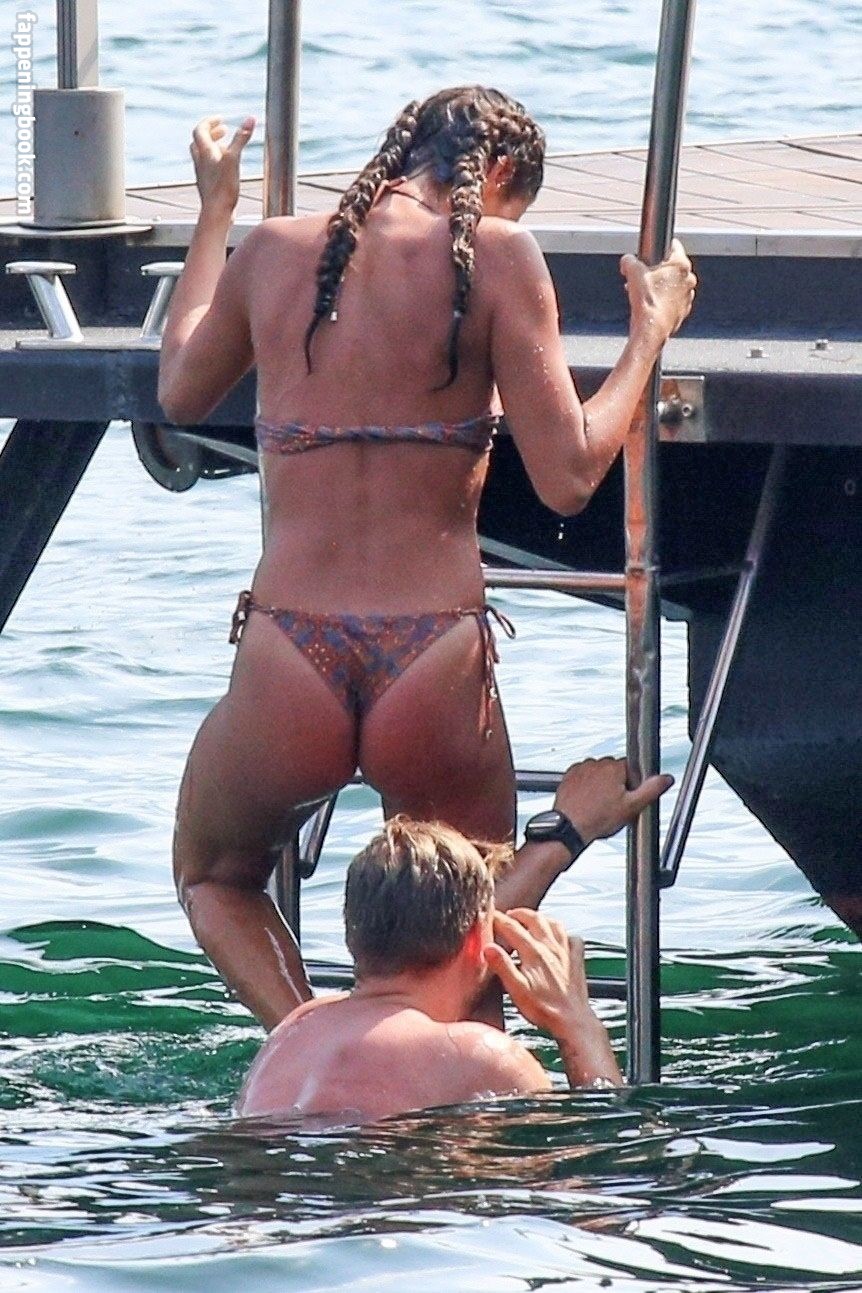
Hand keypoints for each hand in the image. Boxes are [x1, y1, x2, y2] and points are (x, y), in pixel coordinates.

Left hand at [190, 115, 255, 216]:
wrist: (216, 214)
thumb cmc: (223, 188)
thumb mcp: (234, 159)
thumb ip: (241, 139)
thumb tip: (250, 119)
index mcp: (205, 153)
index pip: (200, 130)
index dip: (210, 122)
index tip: (221, 119)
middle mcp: (201, 163)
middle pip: (200, 142)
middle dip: (211, 133)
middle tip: (224, 130)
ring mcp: (203, 175)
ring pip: (203, 156)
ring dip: (213, 148)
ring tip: (225, 147)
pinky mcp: (208, 186)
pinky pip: (208, 169)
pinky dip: (216, 162)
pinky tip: (226, 168)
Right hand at [485, 908, 591, 1037]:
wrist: (572, 1021)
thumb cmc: (544, 1009)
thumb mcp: (517, 990)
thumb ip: (502, 966)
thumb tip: (488, 948)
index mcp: (534, 953)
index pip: (512, 927)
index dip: (498, 919)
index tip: (490, 916)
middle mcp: (550, 948)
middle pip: (534, 919)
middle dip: (519, 914)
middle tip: (509, 915)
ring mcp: (565, 952)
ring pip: (554, 924)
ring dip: (541, 918)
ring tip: (532, 919)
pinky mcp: (576, 960)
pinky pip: (572, 938)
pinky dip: (564, 933)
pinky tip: (560, 937)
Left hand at [554, 756, 671, 844]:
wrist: (570, 827)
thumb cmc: (597, 819)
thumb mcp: (632, 807)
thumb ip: (651, 789)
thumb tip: (665, 779)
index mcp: (614, 768)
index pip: (631, 768)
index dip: (632, 784)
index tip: (628, 796)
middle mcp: (596, 764)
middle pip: (614, 770)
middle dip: (616, 784)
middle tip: (614, 803)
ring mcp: (581, 769)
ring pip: (598, 773)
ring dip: (600, 784)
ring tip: (599, 804)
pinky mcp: (569, 776)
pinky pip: (583, 777)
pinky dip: (586, 786)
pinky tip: (588, 801)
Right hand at [620, 238, 696, 343]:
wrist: (651, 330)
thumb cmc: (647, 302)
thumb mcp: (632, 273)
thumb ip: (629, 261)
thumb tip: (627, 261)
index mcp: (681, 265)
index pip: (673, 246)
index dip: (659, 248)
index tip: (650, 254)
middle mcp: (688, 280)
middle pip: (671, 268)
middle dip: (656, 271)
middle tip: (643, 278)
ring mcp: (687, 296)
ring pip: (672, 285)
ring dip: (660, 287)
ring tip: (644, 294)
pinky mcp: (683, 311)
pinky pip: (672, 301)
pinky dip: (663, 301)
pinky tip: (650, 305)